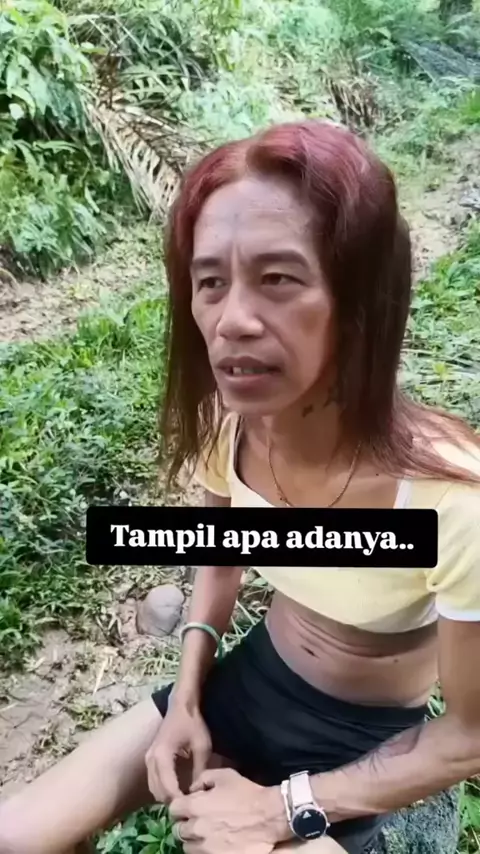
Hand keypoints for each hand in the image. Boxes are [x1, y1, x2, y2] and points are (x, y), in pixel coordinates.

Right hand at [145, 698, 211, 803]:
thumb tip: (197, 792)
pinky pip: (154, 781)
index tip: (193, 807)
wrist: (182, 705)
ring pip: (154, 789)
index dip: (180, 801)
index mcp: (162, 756)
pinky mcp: (151, 759)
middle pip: (158, 792)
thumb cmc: (193, 723)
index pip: (168, 788)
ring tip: (186, 800)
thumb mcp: (202, 747)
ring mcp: (148, 760)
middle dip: (173, 801)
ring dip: (168, 797)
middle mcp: (151, 760)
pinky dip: (164, 789)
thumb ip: (199, 770)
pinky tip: (179, 790)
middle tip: (191, 806)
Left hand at [169, 767, 290, 853]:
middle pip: (178, 831)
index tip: (187, 808)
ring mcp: (205, 847)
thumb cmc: (246, 793)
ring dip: (193, 840)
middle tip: (197, 822)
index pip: (173, 810)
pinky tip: (214, 844)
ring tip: (206, 835)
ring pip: (187, 847)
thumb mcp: (225, 776)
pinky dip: (204, 850)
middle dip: (185, 825)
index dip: (180, 807)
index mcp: (194, 806)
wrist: (269, 817)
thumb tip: (192, 790)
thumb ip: (203, 778)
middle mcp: (195, 828)